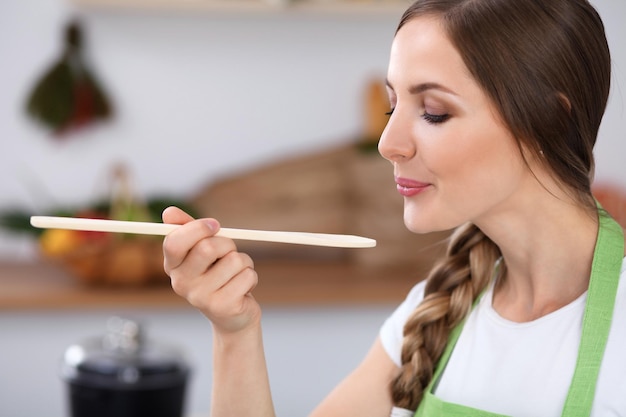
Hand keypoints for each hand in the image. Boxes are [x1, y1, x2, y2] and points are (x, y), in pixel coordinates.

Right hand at [162, 206, 260, 333]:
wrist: (231, 315)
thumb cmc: (217, 273)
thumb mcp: (202, 250)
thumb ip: (187, 229)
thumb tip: (169, 212)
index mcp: (172, 266)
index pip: (174, 242)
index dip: (197, 228)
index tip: (215, 225)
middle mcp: (181, 283)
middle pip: (207, 248)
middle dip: (227, 244)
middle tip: (229, 251)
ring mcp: (201, 298)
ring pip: (234, 260)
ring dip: (243, 262)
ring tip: (236, 274)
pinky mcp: (223, 307)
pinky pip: (247, 276)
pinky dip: (251, 277)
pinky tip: (242, 288)